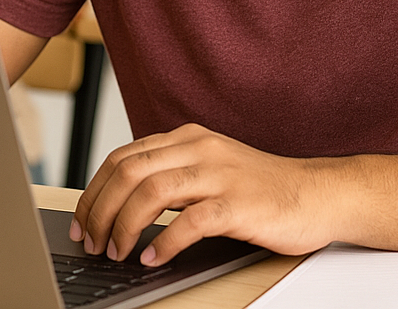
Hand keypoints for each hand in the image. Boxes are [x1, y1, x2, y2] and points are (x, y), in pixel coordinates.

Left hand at [70, 123, 332, 265]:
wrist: (316, 194)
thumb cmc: (260, 189)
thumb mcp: (208, 169)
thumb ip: (170, 175)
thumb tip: (119, 203)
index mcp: (187, 138)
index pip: (122, 157)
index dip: (93, 191)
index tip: (82, 221)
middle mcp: (199, 149)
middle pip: (129, 172)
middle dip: (100, 210)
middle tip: (92, 242)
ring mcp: (220, 174)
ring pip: (152, 192)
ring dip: (124, 226)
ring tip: (116, 252)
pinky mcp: (239, 204)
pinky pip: (190, 222)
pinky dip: (164, 243)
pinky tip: (153, 258)